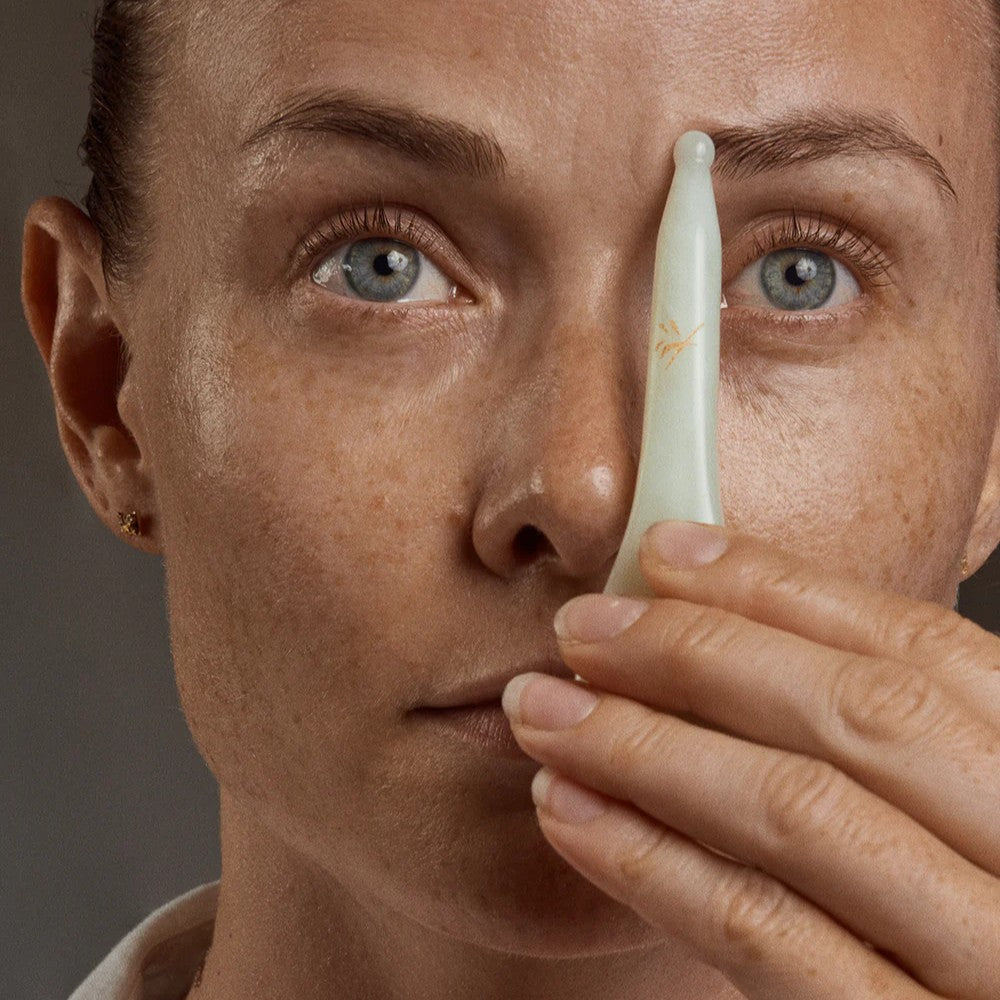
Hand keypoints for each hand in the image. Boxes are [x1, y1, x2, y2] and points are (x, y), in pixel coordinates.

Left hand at [501, 520, 999, 998]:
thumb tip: (718, 631)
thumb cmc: (957, 921)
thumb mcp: (959, 815)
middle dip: (696, 652)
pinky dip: (650, 862)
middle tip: (579, 629)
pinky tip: (572, 816)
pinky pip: (765, 935)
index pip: (922, 647)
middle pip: (859, 714)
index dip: (784, 587)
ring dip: (645, 747)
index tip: (667, 551)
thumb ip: (881, 743)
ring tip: (545, 714)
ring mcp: (985, 961)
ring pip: (799, 812)